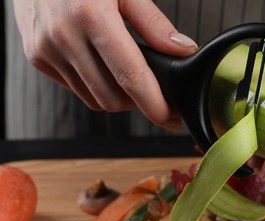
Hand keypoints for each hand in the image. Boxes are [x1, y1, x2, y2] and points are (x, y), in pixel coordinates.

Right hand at [12, 0, 196, 130]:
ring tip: (127, 76)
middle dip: (137, 102)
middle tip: (151, 90)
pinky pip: (75, 88)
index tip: (171, 117)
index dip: (154, 104)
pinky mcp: (37, 57)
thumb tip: (183, 49)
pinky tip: (102, 66)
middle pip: (112, 98)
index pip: (130, 77)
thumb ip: (153, 22)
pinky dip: (95, 86)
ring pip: (93, 99)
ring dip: (116, 96)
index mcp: (92, 16)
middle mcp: (64, 37)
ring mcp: (46, 50)